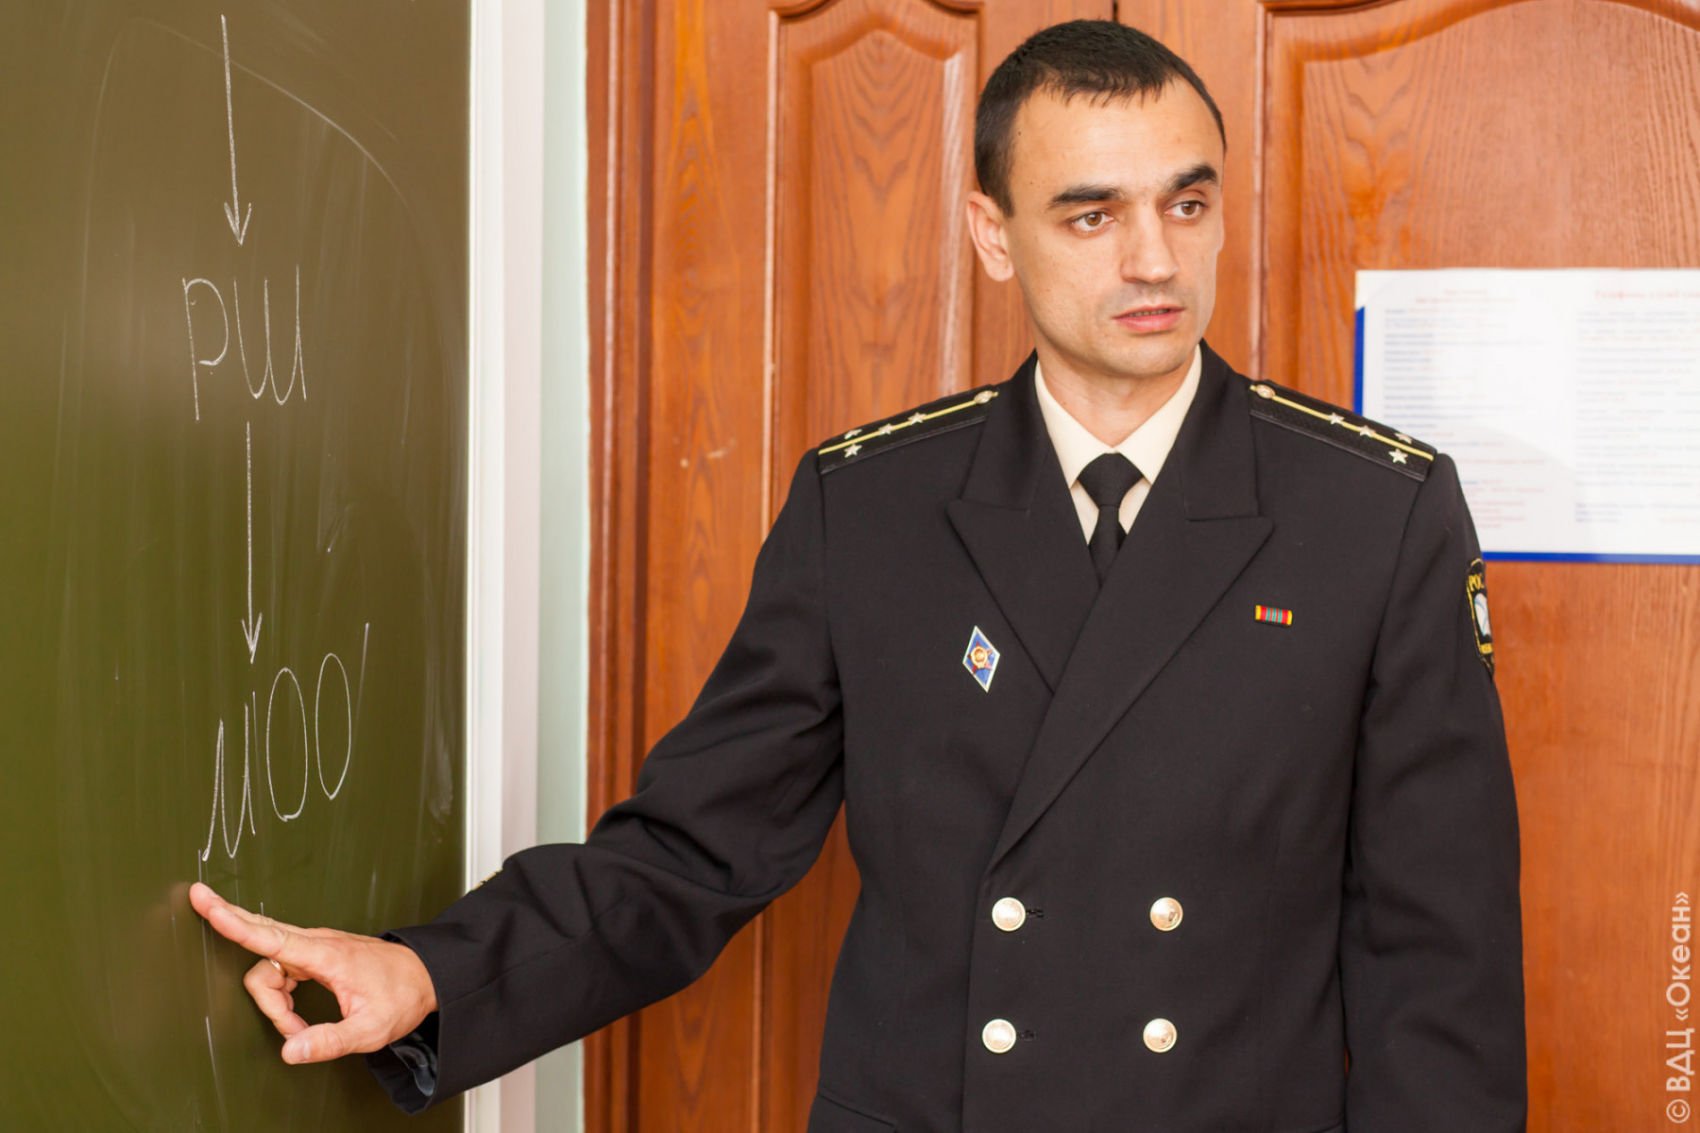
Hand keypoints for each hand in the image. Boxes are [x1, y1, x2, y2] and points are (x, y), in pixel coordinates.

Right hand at [189, 881, 438, 1064]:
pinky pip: (281, 970)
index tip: (206, 902)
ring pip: (268, 966)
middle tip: (215, 920)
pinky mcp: (316, 956)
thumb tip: (288, 1050)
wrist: (427, 977)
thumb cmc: (401, 997)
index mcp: (326, 954)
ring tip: (300, 1028)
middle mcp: (316, 944)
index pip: (270, 936)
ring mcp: (315, 947)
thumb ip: (329, 1041)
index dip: (233, 922)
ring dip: (274, 1002)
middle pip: (261, 942)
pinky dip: (281, 998)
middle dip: (235, 935)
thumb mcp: (371, 1030)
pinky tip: (297, 1018)